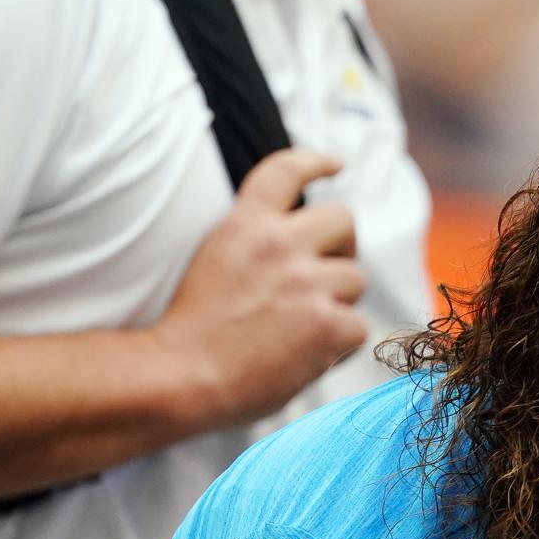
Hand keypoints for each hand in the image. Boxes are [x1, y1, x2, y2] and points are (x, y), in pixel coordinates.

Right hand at [153, 147, 368, 431]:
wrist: (181, 376)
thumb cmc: (193, 331)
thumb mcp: (215, 260)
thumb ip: (256, 245)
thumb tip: (302, 249)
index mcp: (245, 224)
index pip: (285, 172)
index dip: (314, 161)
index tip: (334, 163)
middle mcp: (279, 244)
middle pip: (343, 220)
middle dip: (343, 245)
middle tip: (327, 272)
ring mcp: (307, 283)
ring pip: (355, 279)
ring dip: (339, 302)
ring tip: (301, 328)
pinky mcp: (328, 323)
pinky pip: (358, 327)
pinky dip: (340, 345)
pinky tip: (307, 356)